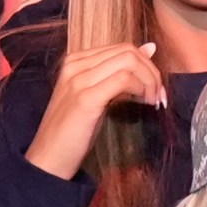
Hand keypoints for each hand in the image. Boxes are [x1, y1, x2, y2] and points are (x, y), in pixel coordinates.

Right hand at [25, 42, 163, 179]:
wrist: (47, 159)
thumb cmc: (73, 132)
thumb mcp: (97, 96)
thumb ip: (117, 74)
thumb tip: (149, 48)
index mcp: (75, 61)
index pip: (122, 48)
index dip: (146, 65)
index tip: (155, 89)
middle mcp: (75, 65)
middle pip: (127, 51)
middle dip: (152, 72)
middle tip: (158, 96)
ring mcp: (78, 80)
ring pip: (128, 61)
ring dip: (149, 81)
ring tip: (152, 101)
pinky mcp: (85, 98)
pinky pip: (123, 80)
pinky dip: (141, 89)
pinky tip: (144, 104)